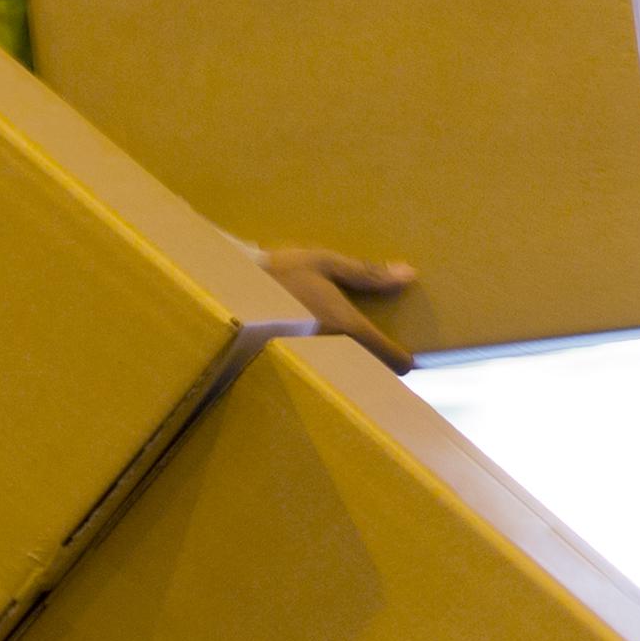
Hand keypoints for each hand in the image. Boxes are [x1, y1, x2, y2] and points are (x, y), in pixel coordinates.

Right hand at [257, 246, 421, 371]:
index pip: (392, 357)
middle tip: (383, 355)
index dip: (406, 360)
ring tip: (354, 355)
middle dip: (381, 368)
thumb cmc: (280, 272)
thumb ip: (367, 272)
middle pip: (373, 373)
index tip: (411, 356)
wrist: (228, 290)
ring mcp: (311, 363)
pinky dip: (332, 372)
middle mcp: (333, 350)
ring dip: (357, 371)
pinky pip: (324, 375)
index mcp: (346, 325)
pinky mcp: (292, 367)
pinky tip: (324, 358)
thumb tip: (408, 275)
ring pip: (348, 377)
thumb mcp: (324, 262)